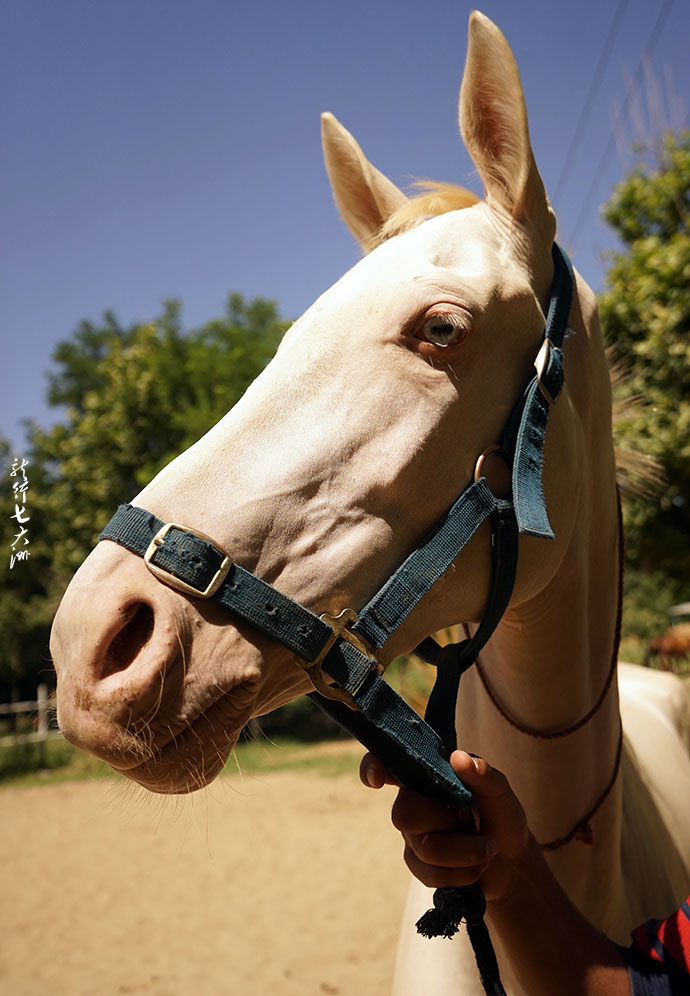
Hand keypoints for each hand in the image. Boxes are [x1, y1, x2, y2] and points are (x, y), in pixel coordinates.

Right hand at [360, 749, 529, 902]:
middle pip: (403, 815)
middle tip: (470, 818)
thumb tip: (458, 758)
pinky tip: (476, 867)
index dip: (373, 768)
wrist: (512, 861)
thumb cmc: (501, 816)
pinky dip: (462, 873)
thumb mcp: (499, 791)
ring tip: (487, 848)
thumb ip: (482, 773)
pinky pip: (430, 875)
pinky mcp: (420, 866)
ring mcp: (413, 837)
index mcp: (427, 776)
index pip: (388, 765)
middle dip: (446, 821)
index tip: (378, 780)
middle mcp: (413, 803)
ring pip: (424, 848)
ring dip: (466, 852)